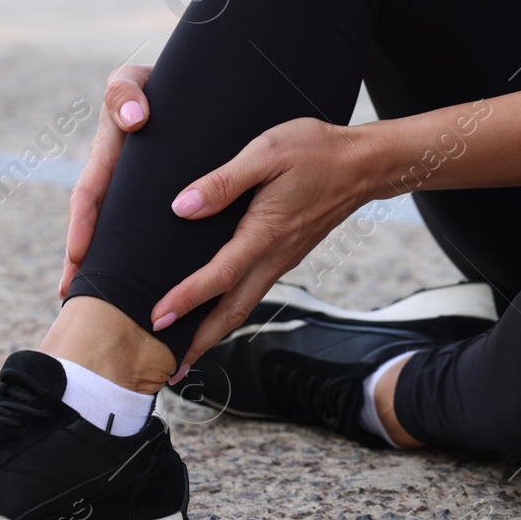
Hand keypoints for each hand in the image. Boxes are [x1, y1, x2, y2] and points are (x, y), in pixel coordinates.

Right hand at [59, 63, 153, 297]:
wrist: (185, 90)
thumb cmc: (154, 84)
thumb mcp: (133, 83)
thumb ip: (125, 94)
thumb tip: (134, 121)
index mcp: (109, 160)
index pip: (90, 197)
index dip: (81, 227)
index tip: (77, 256)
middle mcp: (120, 183)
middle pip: (99, 228)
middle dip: (86, 263)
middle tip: (76, 299)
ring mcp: (139, 195)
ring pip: (126, 237)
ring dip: (117, 269)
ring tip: (116, 308)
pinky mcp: (161, 202)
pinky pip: (153, 232)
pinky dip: (149, 258)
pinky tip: (159, 288)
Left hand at [151, 117, 374, 366]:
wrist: (363, 165)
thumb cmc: (315, 152)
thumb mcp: (266, 152)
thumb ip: (224, 180)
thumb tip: (184, 207)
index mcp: (265, 233)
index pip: (220, 275)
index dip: (187, 298)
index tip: (158, 318)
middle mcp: (275, 255)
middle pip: (233, 309)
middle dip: (200, 340)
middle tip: (169, 367)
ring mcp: (282, 259)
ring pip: (245, 304)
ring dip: (215, 331)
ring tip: (188, 351)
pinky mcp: (286, 254)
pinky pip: (254, 290)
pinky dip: (231, 309)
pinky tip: (217, 309)